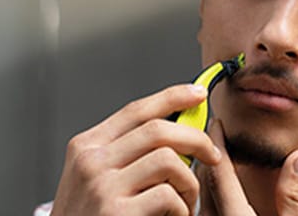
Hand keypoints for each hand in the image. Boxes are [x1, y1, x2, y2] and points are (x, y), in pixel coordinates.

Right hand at [50, 84, 221, 215]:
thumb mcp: (95, 178)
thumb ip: (127, 152)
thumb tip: (178, 129)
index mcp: (86, 147)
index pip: (136, 110)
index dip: (172, 97)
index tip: (198, 94)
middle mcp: (90, 162)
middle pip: (158, 130)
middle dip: (196, 139)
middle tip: (212, 155)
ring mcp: (101, 188)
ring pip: (169, 161)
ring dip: (189, 182)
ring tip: (185, 201)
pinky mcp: (116, 213)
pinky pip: (169, 196)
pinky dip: (181, 209)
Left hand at [198, 119, 297, 215]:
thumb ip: (294, 196)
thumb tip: (296, 157)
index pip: (218, 173)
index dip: (217, 144)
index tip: (217, 123)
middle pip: (204, 181)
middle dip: (210, 153)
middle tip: (217, 132)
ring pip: (200, 195)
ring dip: (208, 172)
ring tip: (217, 153)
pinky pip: (203, 209)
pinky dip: (208, 190)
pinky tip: (220, 185)